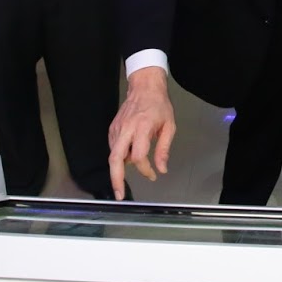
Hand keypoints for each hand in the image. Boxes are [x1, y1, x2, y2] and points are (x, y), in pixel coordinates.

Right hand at [108, 67, 175, 199]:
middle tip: (119, 194)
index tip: (153, 175)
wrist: (144, 87)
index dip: (145, 170)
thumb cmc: (159, 105)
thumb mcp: (169, 126)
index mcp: (142, 127)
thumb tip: (161, 169)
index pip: (138, 156)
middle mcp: (126, 129)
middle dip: (116, 179)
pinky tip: (127, 160)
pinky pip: (113, 148)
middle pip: (115, 159)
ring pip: (113, 155)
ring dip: (118, 170)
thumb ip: (163, 149)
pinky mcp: (112, 129)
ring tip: (126, 179)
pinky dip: (118, 158)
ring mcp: (116, 129)